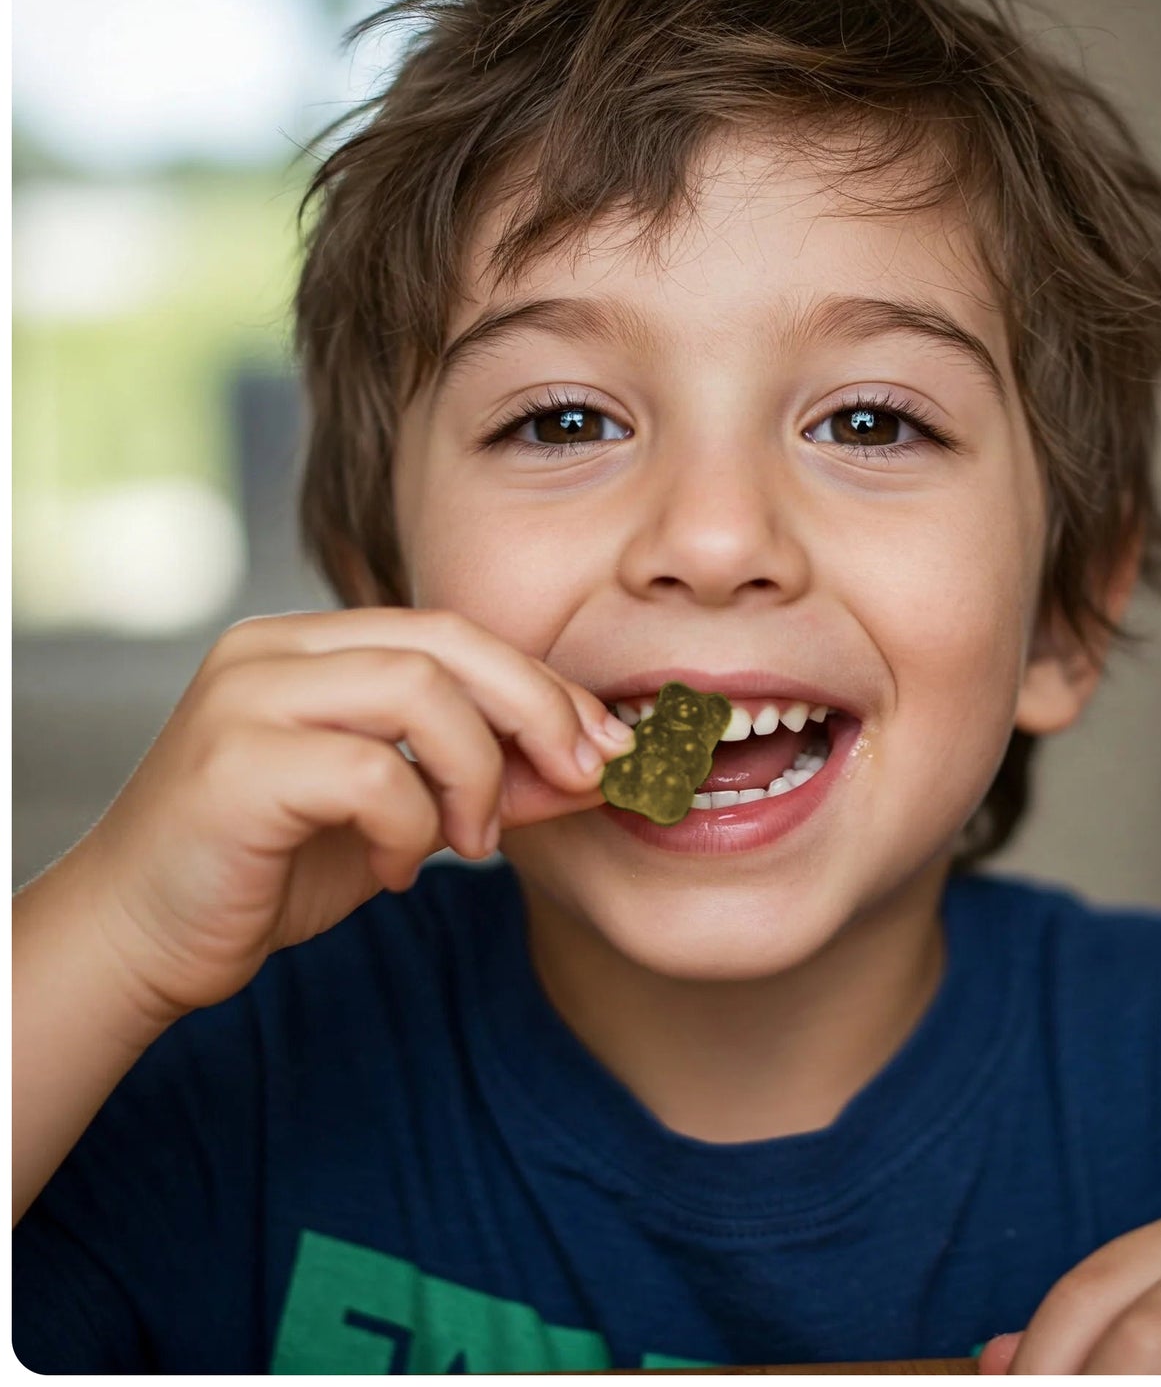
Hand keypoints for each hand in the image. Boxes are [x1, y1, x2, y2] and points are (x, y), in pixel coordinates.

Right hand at [69, 607, 635, 1022]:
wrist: (138, 942)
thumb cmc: (270, 870)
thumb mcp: (401, 817)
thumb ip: (485, 782)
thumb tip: (593, 768)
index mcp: (312, 644)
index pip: (457, 632)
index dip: (543, 684)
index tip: (607, 744)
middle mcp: (273, 649)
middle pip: (449, 640)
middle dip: (539, 708)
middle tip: (587, 774)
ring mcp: (246, 697)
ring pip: (419, 689)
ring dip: (477, 773)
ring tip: (474, 842)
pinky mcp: (233, 764)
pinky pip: (372, 772)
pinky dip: (412, 827)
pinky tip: (400, 870)